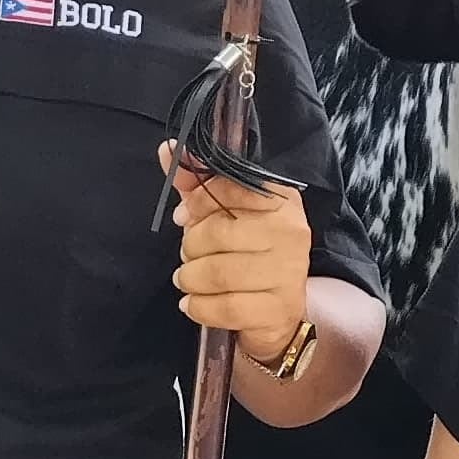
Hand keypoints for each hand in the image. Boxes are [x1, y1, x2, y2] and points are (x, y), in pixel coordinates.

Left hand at [164, 144, 316, 343]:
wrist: (279, 309)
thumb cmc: (248, 253)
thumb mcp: (224, 213)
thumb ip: (197, 183)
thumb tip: (168, 149)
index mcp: (280, 200)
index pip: (230, 189)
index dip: (197, 204)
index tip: (184, 217)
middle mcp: (290, 231)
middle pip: (217, 233)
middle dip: (190, 247)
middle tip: (189, 255)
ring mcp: (288, 272)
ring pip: (218, 273)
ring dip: (190, 278)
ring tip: (188, 279)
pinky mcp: (279, 308)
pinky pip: (225, 307)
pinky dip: (199, 306)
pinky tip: (194, 302)